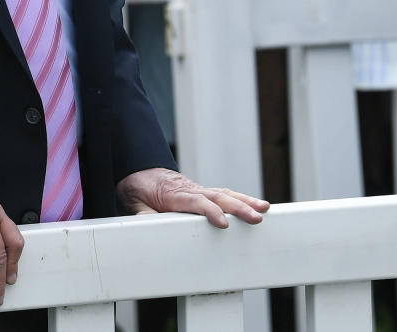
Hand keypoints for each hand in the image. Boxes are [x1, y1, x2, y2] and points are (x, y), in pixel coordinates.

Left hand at [116, 168, 267, 227]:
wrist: (138, 173)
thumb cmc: (137, 189)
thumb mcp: (132, 201)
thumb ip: (141, 213)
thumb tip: (145, 224)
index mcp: (173, 193)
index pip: (195, 202)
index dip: (210, 211)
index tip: (223, 223)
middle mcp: (190, 190)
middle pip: (217, 197)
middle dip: (238, 207)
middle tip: (256, 217)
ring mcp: (198, 191)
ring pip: (224, 194)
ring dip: (245, 201)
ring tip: (264, 209)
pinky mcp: (202, 194)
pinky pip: (223, 195)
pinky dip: (240, 199)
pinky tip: (257, 206)